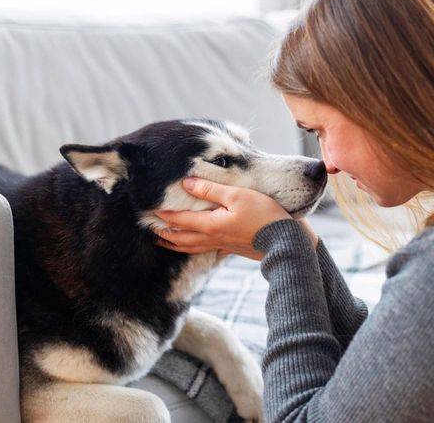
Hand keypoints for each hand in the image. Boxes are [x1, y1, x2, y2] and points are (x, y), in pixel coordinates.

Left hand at [154, 177, 291, 259]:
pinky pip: (207, 250)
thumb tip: (186, 182)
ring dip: (175, 244)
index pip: (178, 219)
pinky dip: (195, 248)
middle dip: (162, 233)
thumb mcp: (237, 195)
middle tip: (149, 229)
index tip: (147, 209)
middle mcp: (212, 238)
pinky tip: (198, 246)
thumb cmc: (264, 215)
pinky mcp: (232, 249)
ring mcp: (222, 246)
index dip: (162, 214)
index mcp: (210, 225)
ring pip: (191, 247)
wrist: (286, 241)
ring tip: (164, 241)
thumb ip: (210, 188)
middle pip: (180, 238)